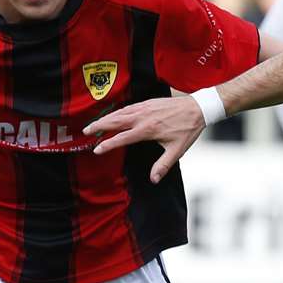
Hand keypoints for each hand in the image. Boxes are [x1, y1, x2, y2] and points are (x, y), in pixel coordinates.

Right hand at [85, 96, 204, 182]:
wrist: (197, 108)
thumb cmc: (187, 130)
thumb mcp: (177, 150)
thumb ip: (163, 165)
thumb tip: (154, 180)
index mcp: (148, 130)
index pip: (122, 138)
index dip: (108, 144)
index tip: (96, 149)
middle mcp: (143, 117)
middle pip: (115, 121)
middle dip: (98, 126)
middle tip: (85, 131)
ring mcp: (144, 108)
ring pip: (119, 113)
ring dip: (105, 118)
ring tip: (93, 123)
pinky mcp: (147, 102)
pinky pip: (127, 107)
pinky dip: (116, 111)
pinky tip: (112, 115)